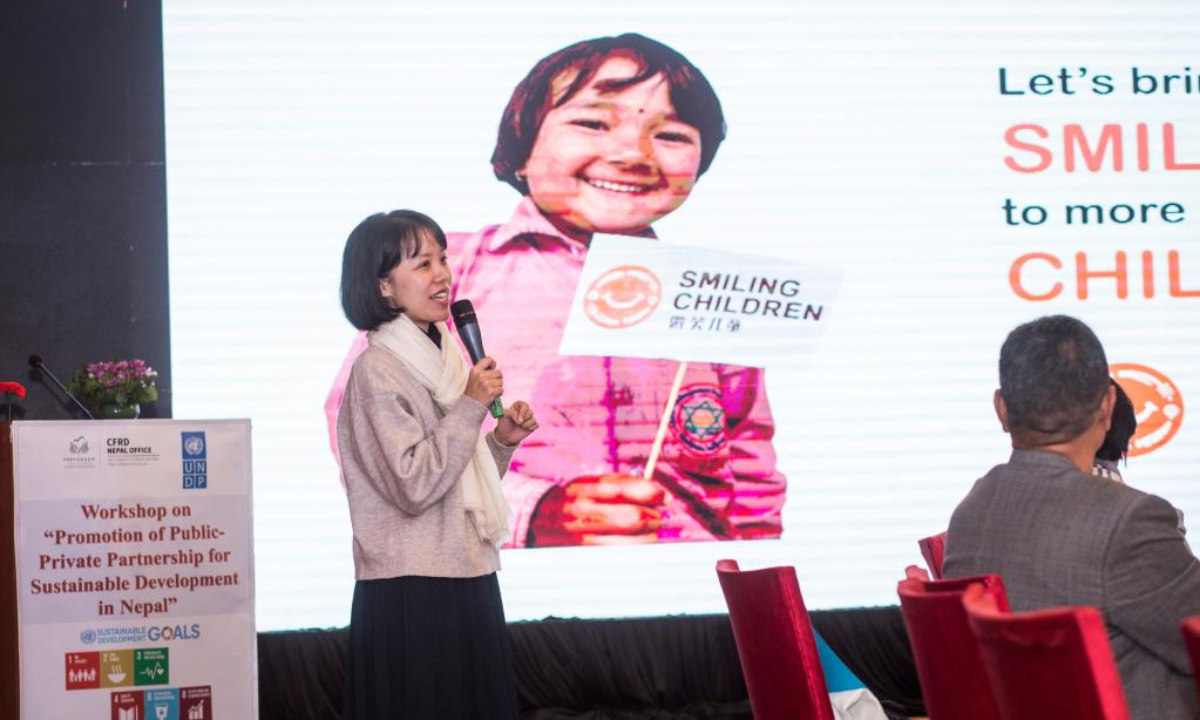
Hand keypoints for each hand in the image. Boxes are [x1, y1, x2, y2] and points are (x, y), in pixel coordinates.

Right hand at [464, 356, 502, 406]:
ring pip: (501, 381)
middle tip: (491, 384)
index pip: (489, 359)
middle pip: (498, 372)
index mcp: (476, 370)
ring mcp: (486, 383)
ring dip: (498, 386)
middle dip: (497, 378)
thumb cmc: (472, 391)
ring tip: (490, 390)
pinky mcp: (491, 391)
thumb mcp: (472, 377)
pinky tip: (492, 394)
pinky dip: (498, 393)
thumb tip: (493, 367)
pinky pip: (501, 389)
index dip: (493, 364)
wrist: (469, 405)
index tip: (493, 368)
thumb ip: (481, 371)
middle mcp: (481, 375)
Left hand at [495, 401, 538, 445]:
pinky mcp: (532, 425)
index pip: (525, 405)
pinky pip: (536, 424)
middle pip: (530, 412)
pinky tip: (525, 429)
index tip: (519, 420)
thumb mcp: (504, 416)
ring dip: (526, 425)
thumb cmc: (504, 423)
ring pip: (533, 419)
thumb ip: (511, 413)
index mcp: (518, 406)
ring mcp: (529, 417)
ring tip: (520, 426)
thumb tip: (520, 419)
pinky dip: (531, 428)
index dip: (523, 412)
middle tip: (518, 424)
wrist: (506, 435)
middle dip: (524, 420)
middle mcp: (524, 410)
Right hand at [527, 473, 666, 546]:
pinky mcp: (583, 555)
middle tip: (657, 516)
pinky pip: (618, 555)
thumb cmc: (575, 499)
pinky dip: (635, 549)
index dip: (650, 493)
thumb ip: (623, 483)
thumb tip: (658, 491)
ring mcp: (581, 536)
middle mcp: (581, 512)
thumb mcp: (591, 482)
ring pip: (628, 540)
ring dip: (647, 536)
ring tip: (650, 530)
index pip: (623, 490)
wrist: (538, 519)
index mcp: (584, 489)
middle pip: (630, 517)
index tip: (664, 497)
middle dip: (652, 516)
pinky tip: (638, 543)